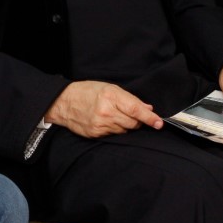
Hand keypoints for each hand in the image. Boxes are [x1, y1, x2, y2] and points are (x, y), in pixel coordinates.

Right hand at [43, 81, 163, 138]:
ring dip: (125, 125)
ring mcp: (100, 124)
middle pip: (133, 123)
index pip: (136, 109)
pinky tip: (106, 121)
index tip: (159, 123)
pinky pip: (114, 134)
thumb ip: (129, 99)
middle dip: (137, 120)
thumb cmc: (87, 91)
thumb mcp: (109, 88)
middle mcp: (106, 111)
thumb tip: (148, 108)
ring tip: (113, 115)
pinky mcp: (96, 133)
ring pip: (124, 130)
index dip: (149, 118)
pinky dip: (114, 129)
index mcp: (110, 96)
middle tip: (131, 114)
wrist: (63, 102)